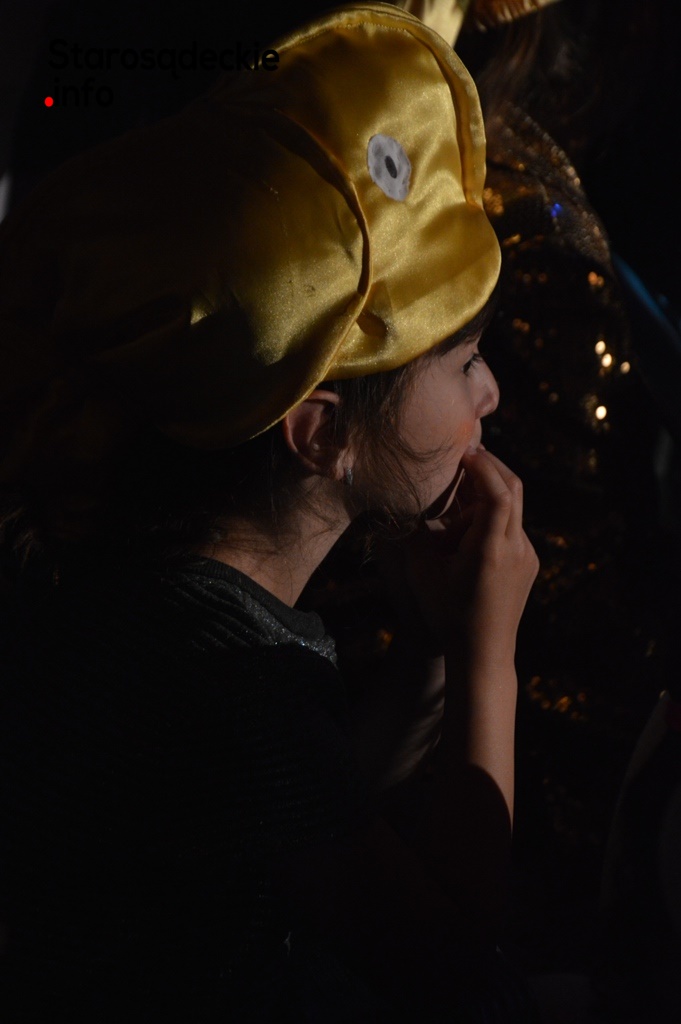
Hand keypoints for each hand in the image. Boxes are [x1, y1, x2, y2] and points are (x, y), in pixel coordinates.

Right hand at [378, 447, 538, 669]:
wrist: (482, 654)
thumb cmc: (447, 614)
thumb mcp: (422, 572)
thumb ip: (415, 533)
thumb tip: (404, 501)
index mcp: (491, 548)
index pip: (498, 491)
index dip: (481, 465)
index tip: (461, 450)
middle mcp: (517, 547)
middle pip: (513, 489)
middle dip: (489, 467)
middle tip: (463, 456)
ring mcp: (527, 555)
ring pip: (512, 508)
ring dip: (486, 496)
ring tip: (454, 505)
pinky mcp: (528, 564)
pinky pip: (512, 528)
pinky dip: (492, 518)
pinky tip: (467, 532)